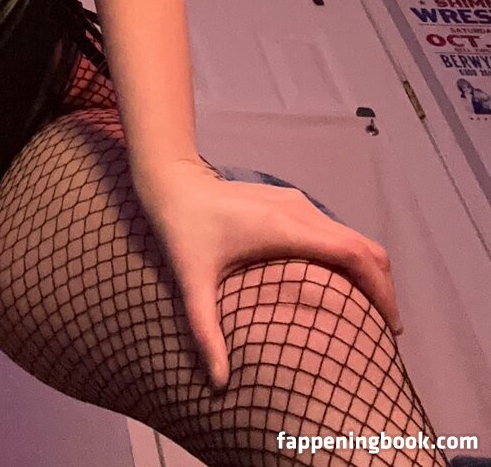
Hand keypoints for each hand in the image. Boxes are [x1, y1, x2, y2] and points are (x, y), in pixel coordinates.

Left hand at [136, 157, 402, 393]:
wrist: (172, 180)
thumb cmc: (183, 230)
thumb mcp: (192, 282)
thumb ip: (206, 331)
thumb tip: (218, 383)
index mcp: (286, 228)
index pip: (353, 255)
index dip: (380, 290)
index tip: (390, 328)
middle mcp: (300, 211)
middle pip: (363, 246)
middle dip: (383, 287)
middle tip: (385, 333)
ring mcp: (297, 203)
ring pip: (352, 236)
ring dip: (367, 272)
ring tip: (368, 316)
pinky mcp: (291, 201)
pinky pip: (334, 231)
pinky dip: (350, 258)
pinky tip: (340, 287)